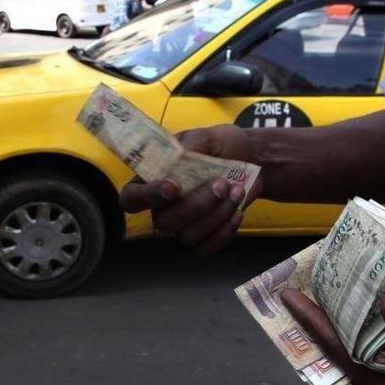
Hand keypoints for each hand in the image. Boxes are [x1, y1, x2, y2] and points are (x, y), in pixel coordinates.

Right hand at [120, 125, 262, 254]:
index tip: (173, 186)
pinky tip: (237, 211)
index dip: (147, 197)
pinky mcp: (204, 237)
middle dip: (195, 206)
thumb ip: (191, 145)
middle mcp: (164, 207)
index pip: (132, 198)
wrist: (252, 159)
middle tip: (221, 184)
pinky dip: (224, 232)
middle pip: (164, 222)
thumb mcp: (207, 136)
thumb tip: (180, 156)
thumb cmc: (222, 145)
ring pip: (188, 236)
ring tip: (237, 191)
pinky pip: (206, 247)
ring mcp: (183, 225)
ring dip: (216, 215)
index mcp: (154, 180)